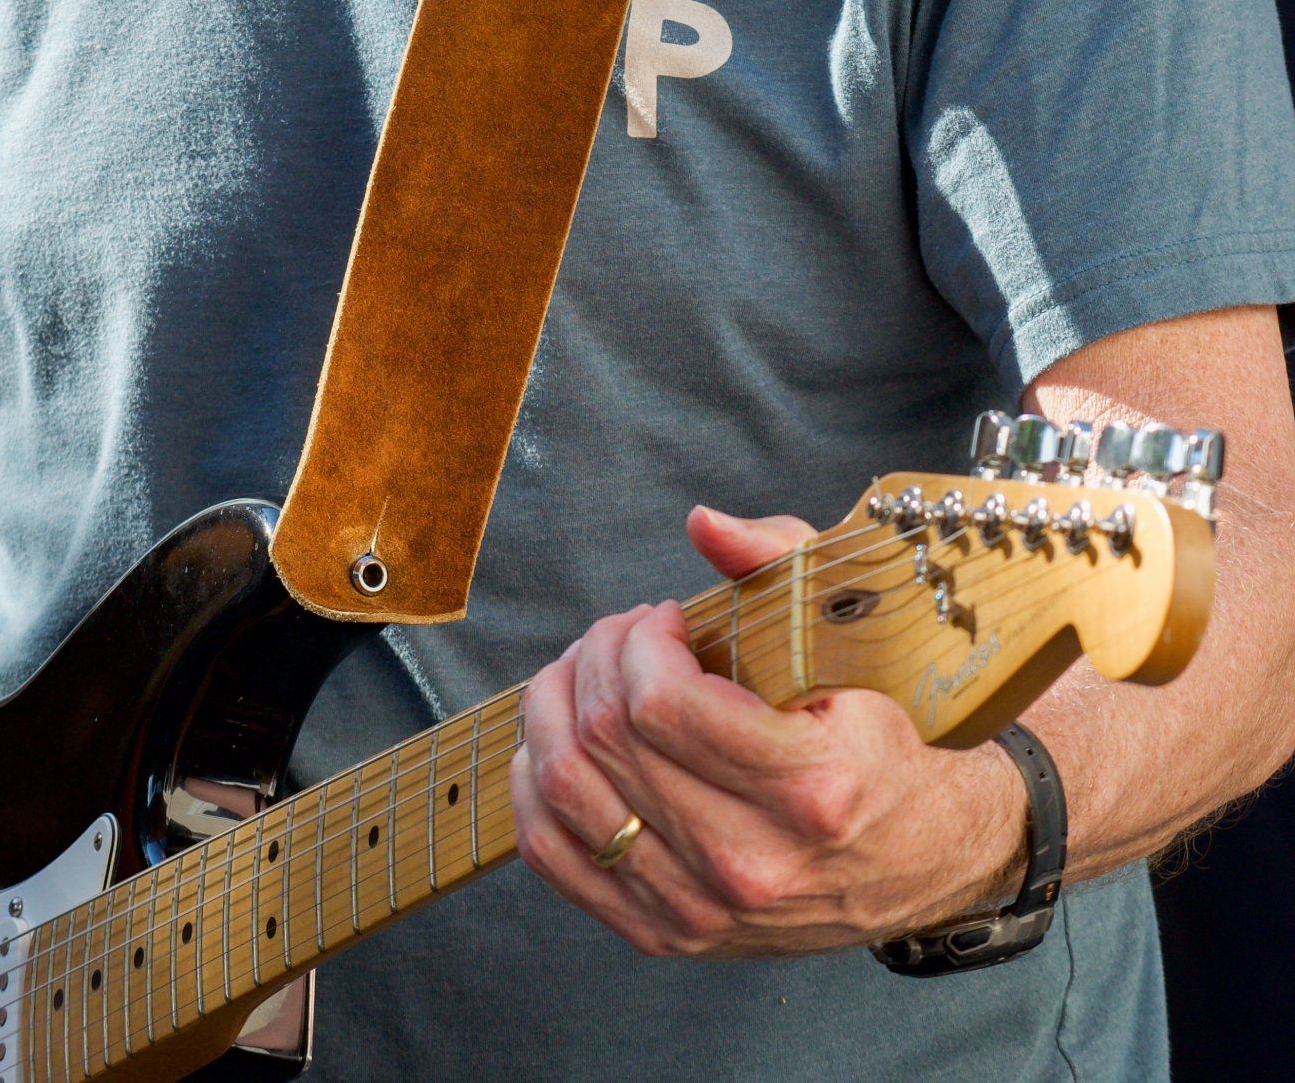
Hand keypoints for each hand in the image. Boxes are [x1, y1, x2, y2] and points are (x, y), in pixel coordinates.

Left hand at [510, 506, 1025, 957]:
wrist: (926, 855)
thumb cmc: (884, 735)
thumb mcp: (855, 636)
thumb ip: (780, 561)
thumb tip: (701, 524)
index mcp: (809, 785)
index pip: (661, 702)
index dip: (641, 639)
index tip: (667, 619)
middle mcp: (753, 862)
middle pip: (607, 738)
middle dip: (596, 657)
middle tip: (626, 635)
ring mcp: (705, 909)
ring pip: (565, 792)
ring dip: (555, 709)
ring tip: (589, 677)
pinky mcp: (668, 934)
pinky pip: (554, 855)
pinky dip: (533, 787)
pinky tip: (560, 739)